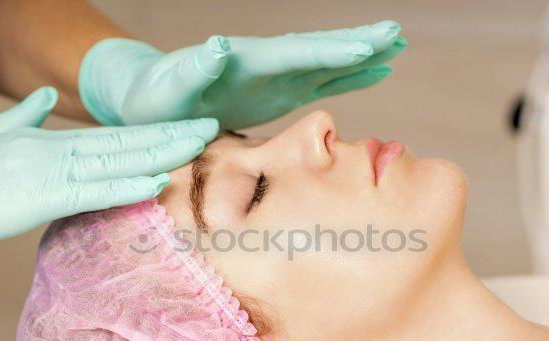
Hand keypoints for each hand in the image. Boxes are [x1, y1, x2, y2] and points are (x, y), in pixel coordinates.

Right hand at [0, 87, 217, 259]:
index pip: (106, 136)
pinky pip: (90, 192)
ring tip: (199, 145)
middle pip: (121, 142)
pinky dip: (125, 187)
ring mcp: (42, 172)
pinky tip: (156, 181)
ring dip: (160, 153)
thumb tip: (47, 98)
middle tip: (212, 128)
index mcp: (40, 139)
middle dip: (169, 135)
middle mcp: (48, 151)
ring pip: (114, 161)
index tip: (181, 130)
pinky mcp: (33, 198)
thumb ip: (23, 116)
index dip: (148, 132)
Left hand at [79, 20, 406, 128]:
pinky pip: (322, 79)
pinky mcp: (278, 90)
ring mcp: (276, 75)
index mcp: (245, 60)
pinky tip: (377, 70)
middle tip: (396, 32)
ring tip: (398, 44)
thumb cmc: (154, 98)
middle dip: (357, 42)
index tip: (364, 48)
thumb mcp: (168, 88)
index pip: (294, 53)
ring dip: (362, 54)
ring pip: (327, 61)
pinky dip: (351, 75)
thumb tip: (218, 46)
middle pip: (318, 48)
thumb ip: (193, 69)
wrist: (150, 100)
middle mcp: (266, 62)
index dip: (329, 52)